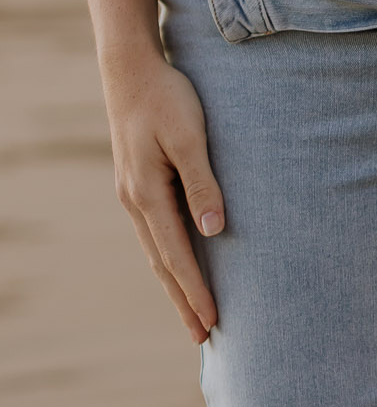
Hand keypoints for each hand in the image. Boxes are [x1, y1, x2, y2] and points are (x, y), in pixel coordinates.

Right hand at [104, 47, 224, 338]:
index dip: (196, 291)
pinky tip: (180, 270)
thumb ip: (203, 184)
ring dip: (175, 285)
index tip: (213, 321)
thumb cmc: (168, 98)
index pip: (177, 255)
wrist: (131, 68)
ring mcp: (133, 194)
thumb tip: (215, 231)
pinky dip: (169, 259)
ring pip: (157, 251)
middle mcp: (135, 201)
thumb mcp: (190, 138)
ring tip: (194, 314)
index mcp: (147, 195)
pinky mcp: (139, 185)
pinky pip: (156, 234)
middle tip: (203, 337)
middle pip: (162, 263)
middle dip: (183, 302)